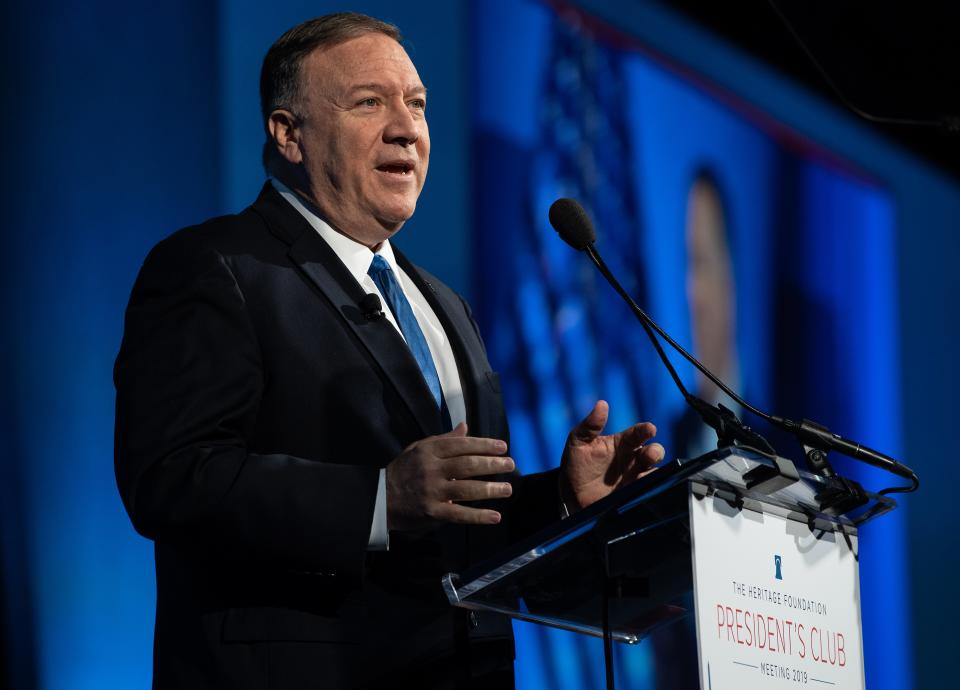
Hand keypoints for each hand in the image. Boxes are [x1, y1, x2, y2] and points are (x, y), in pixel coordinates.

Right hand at [386, 423, 514, 530]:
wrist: (379, 498)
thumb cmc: (403, 471)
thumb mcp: (419, 448)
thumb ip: (444, 439)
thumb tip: (465, 427)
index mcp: (429, 451)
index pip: (461, 445)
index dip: (484, 445)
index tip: (503, 447)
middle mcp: (431, 469)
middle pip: (467, 465)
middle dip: (492, 465)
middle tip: (510, 464)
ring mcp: (432, 491)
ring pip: (466, 488)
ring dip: (490, 489)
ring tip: (507, 489)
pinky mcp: (432, 512)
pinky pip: (459, 514)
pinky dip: (478, 516)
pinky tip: (495, 516)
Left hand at [560, 400, 664, 511]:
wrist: (571, 495)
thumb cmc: (575, 464)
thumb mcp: (578, 442)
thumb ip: (590, 425)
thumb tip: (602, 404)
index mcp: (622, 443)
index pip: (638, 433)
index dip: (645, 430)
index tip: (650, 429)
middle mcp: (632, 459)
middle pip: (653, 452)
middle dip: (656, 452)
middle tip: (650, 454)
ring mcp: (635, 477)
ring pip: (654, 471)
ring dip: (654, 471)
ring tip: (642, 475)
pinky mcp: (634, 494)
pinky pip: (648, 489)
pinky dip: (649, 487)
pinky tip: (639, 487)